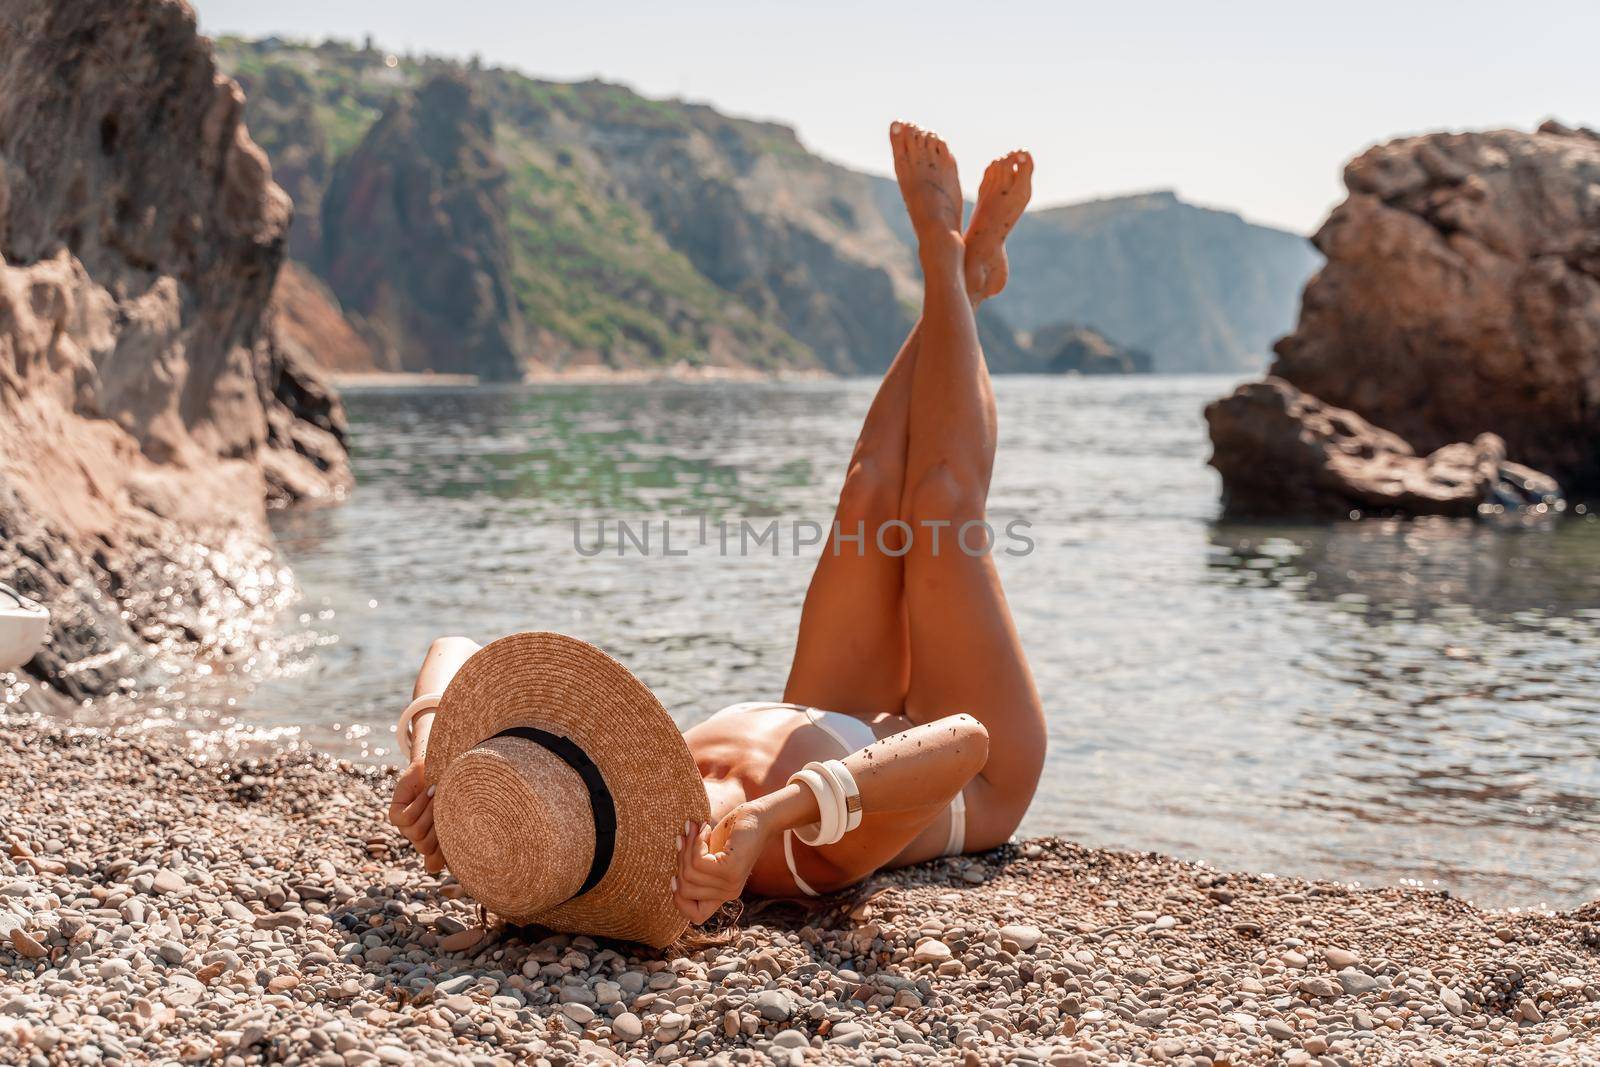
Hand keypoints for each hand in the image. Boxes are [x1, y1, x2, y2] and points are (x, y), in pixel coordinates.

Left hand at [388, 761, 446, 873]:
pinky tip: (431, 790)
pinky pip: (406, 818)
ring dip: (430, 811)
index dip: (443, 856)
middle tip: (451, 806)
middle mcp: (419, 838)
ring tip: (440, 794)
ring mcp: (405, 827)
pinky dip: (420, 803)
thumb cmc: (453, 788)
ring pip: (416, 833)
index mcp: (435, 842)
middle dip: (440, 827)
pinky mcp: (395, 814)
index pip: (434, 862)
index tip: (457, 837)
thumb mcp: (458, 810)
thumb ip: (454, 834)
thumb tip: (436, 867)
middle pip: (426, 847)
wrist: (440, 763)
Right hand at [673, 805, 766, 922]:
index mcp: (721, 894)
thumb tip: (672, 880)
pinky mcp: (731, 870)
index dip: (679, 900)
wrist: (758, 817)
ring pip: (689, 873)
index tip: (674, 876)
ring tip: (697, 829)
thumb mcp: (708, 856)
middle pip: (685, 889)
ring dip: (688, 846)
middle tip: (688, 836)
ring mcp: (730, 884)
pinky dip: (697, 842)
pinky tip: (705, 829)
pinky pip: (699, 862)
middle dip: (680, 860)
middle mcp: (728, 894)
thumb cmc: (730, 834)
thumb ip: (694, 869)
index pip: (696, 917)